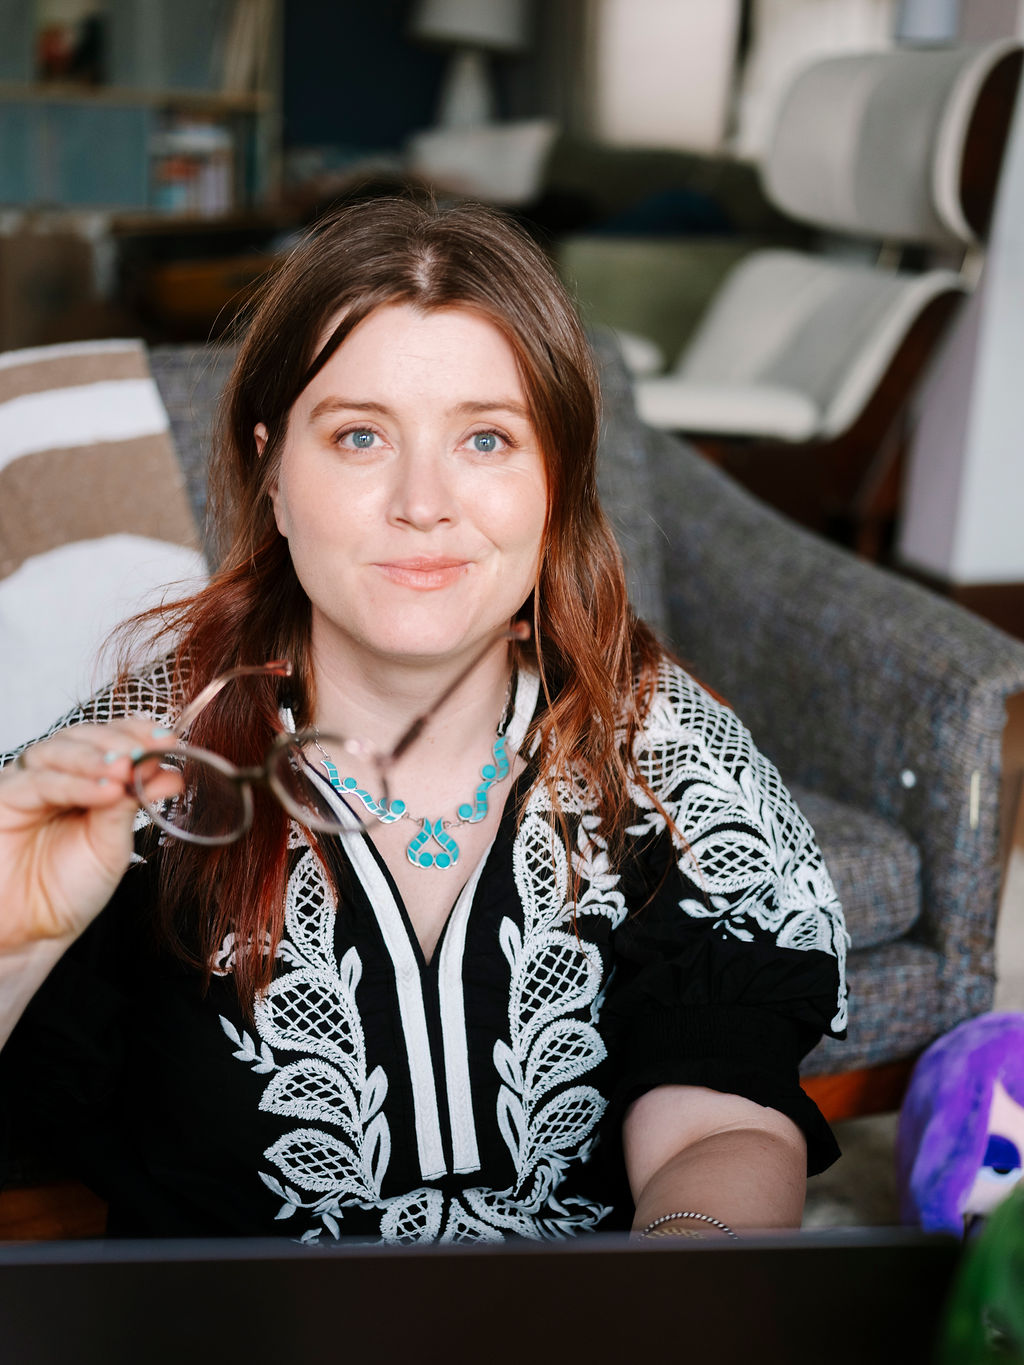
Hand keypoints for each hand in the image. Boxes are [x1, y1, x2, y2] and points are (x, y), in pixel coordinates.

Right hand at [0, 720, 180, 951]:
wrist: (32, 932)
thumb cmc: (69, 888)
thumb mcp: (112, 844)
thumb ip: (133, 806)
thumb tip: (171, 774)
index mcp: (86, 779)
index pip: (111, 739)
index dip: (138, 733)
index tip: (169, 740)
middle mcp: (55, 774)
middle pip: (85, 736)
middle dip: (121, 741)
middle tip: (150, 750)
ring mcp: (27, 783)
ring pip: (61, 750)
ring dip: (98, 757)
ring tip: (127, 770)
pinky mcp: (4, 797)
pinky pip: (40, 782)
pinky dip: (76, 783)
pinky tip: (106, 791)